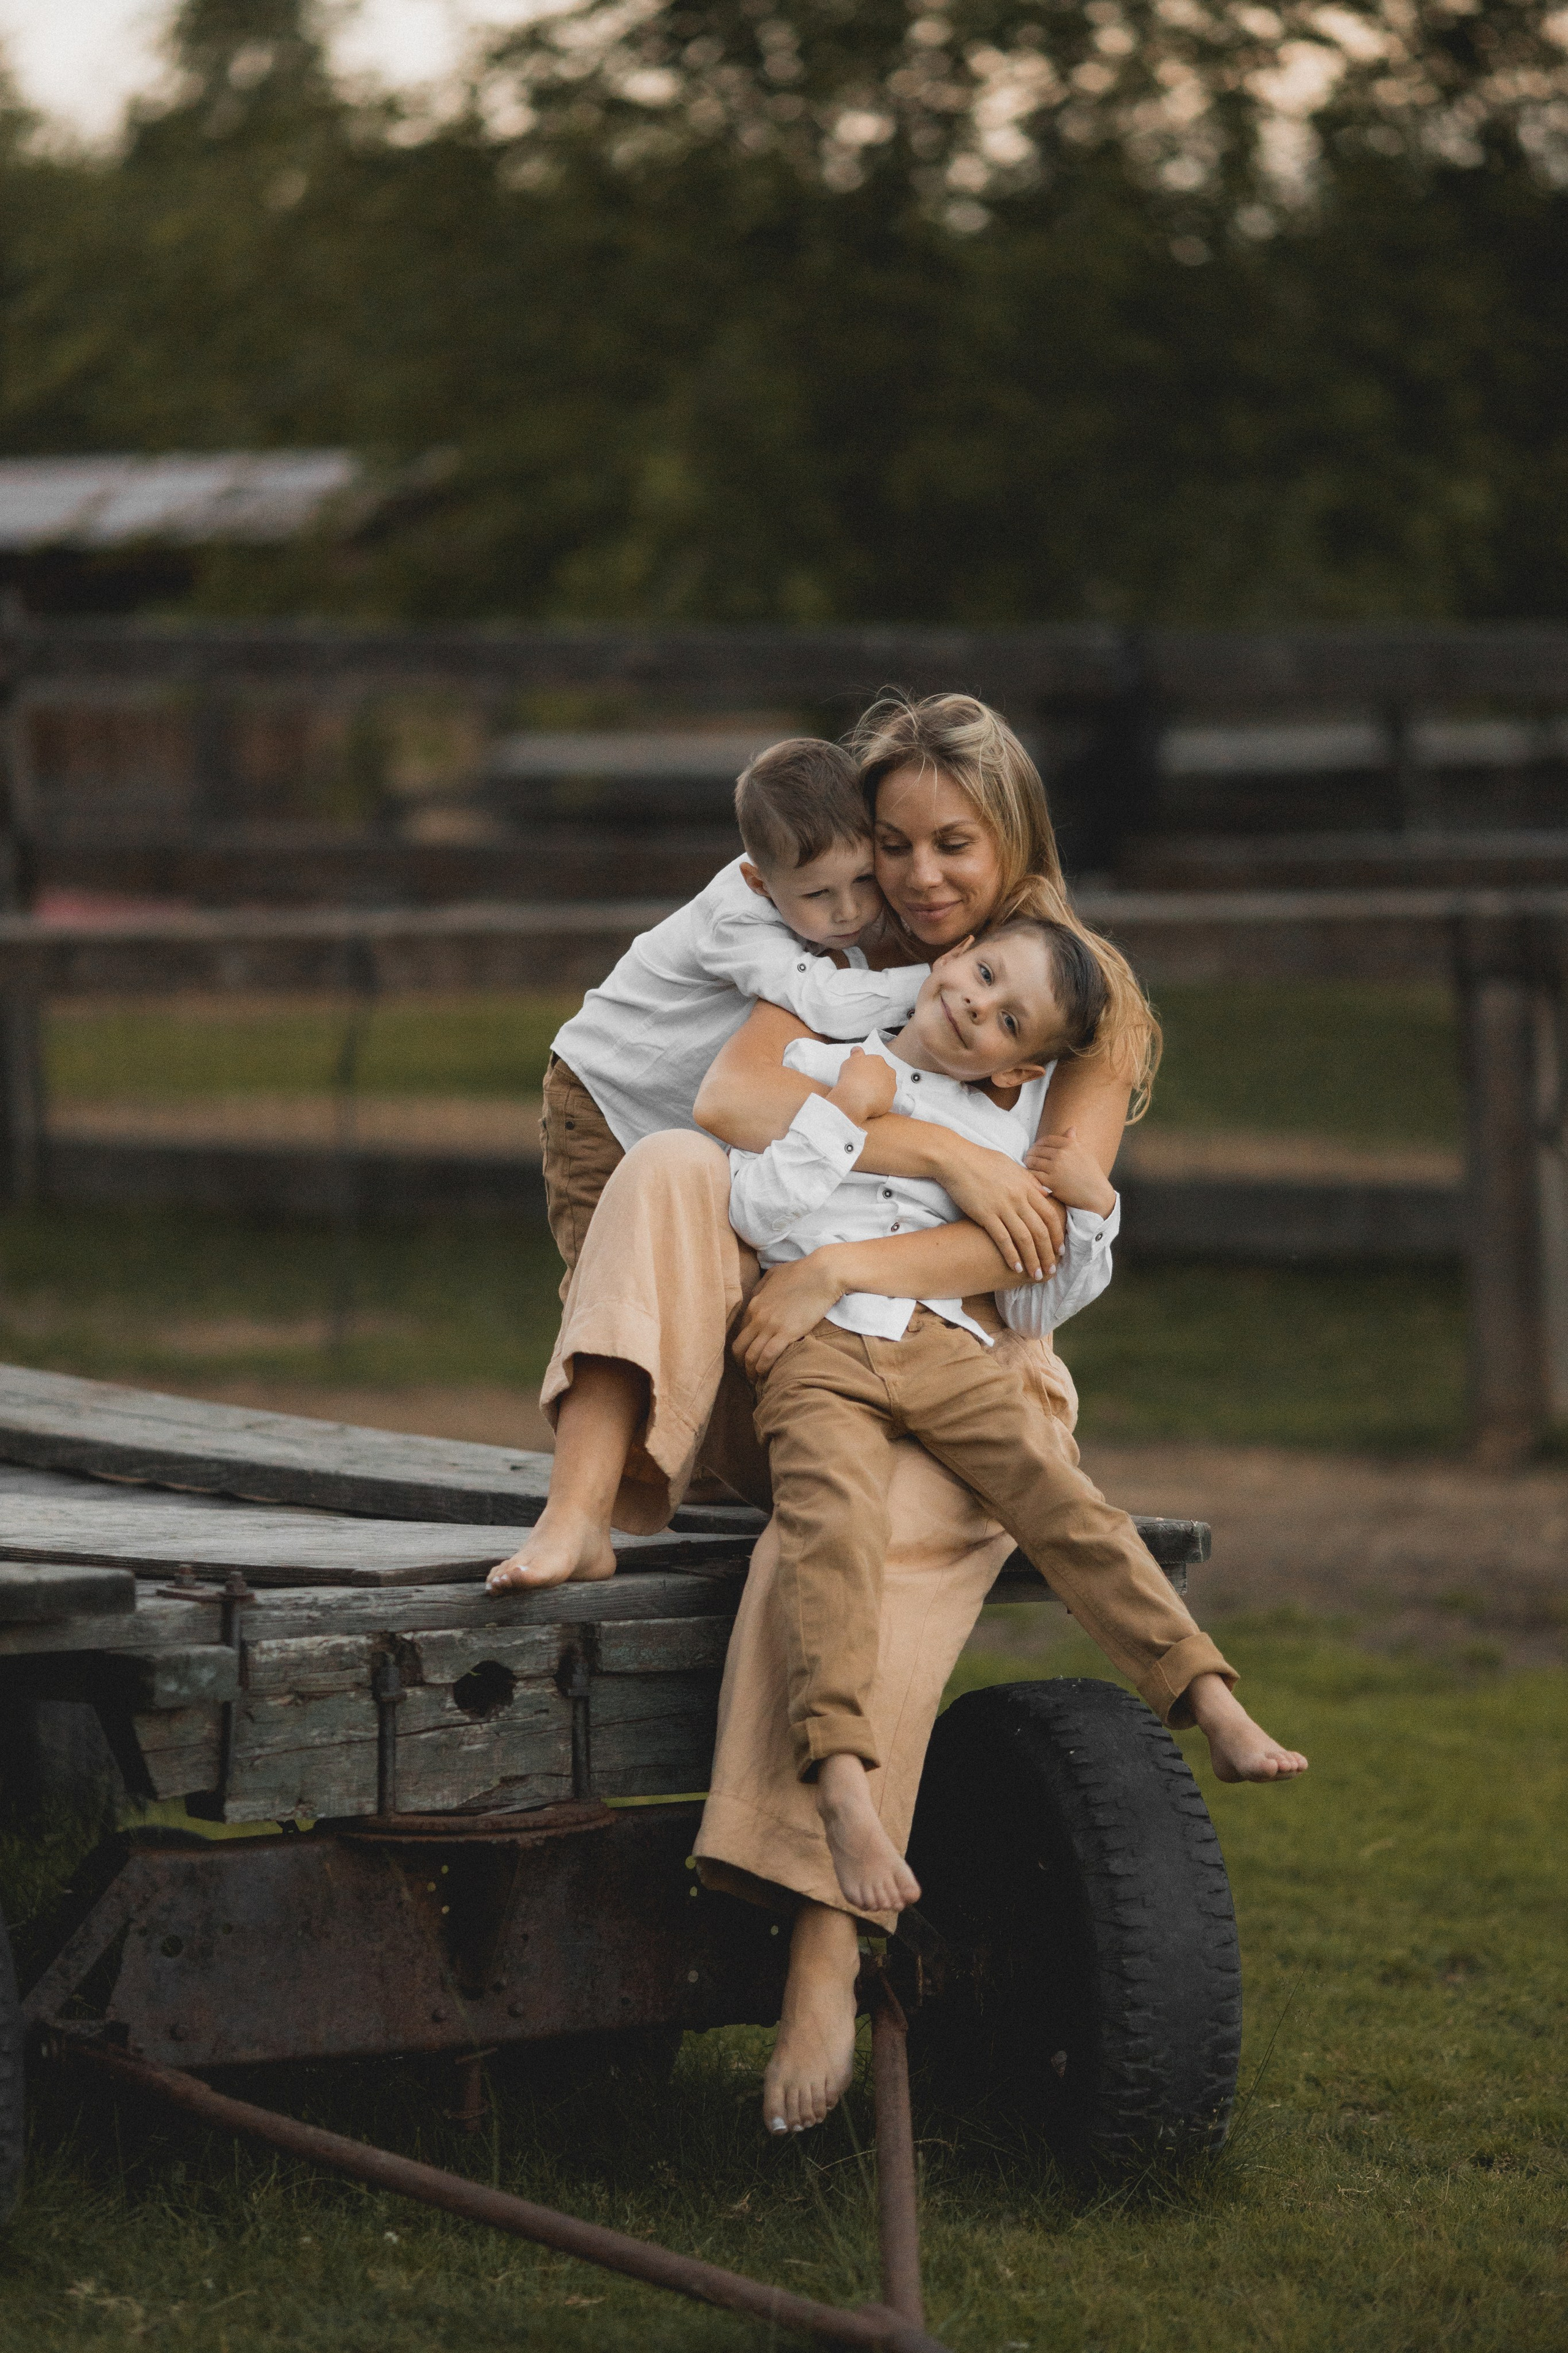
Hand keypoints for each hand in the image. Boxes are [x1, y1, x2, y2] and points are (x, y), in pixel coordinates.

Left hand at [733, 1252, 847, 1381]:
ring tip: (756, 1380)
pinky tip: (766, 1375)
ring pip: (750, 1355)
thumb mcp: (775, 1274)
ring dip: (750, 1371)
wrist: (822, 1273)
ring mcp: (771, 1325)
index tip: (750, 1356)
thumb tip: (758, 1294)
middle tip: (749, 1373)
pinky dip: (763, 1369)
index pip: (741, 1332)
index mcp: (755, 1304)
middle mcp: (758, 1316)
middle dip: (741, 1364)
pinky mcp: (786, 1332)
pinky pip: (767, 1356)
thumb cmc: (802, 1271)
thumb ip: (762, 1285)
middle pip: (739, 1347)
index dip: (743, 1347)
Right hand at [827, 1047, 896, 1127]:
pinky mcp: (890, 1101)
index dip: (866, 1069)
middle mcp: (889, 1072)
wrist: (855, 1100)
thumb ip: (856, 1055)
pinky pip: (883, 1101)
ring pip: (885, 1088)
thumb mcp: (849, 1061)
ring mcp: (891, 1087)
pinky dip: (877, 1102)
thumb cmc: (850, 1078)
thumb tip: (857, 1050)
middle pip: (882, 1075)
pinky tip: (867, 1104)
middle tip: (862, 1085)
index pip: (874, 1063)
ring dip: (877, 1091)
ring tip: (864, 1096)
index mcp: (879, 1060)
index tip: (860, 1075)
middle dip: (874, 1079)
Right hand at [934, 1135, 1064, 1280]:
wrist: (956, 1159)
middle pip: (1040, 1230)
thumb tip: (1046, 1192)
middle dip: (1048, 1253)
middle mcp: (1018, 1198)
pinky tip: (1016, 1267)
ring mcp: (1002, 1207)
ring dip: (1032, 1259)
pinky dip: (1011, 1255)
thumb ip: (1029, 1180)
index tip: (1060, 1250)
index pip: (1050, 1215)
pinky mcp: (985, 1214)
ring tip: (1036, 1274)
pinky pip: (1003, 1239)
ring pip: (1025, 1238)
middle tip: (1052, 1269)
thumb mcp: (1011, 1165)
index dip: (1057, 1235)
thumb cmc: (982, 1160)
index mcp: (1027, 1186)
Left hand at [1026, 1125, 1116, 1218]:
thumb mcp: (1085, 1153)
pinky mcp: (1051, 1181)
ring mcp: (1055, 1168)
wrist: (1096, 1194)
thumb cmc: (1091, 1174)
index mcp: (1070, 1145)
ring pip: (1032, 1161)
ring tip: (1028, 1165)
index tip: (1035, 1148)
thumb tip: (1071, 1128)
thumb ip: (1074, 1141)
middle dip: (1031, 1153)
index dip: (1038, 1143)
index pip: (1047, 1140)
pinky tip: (1029, 1176)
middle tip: (1028, 1157)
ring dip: (1028, 1163)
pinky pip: (1033, 1175)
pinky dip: (1029, 1174)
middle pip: (1037, 1150)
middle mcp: (1062, 1154)